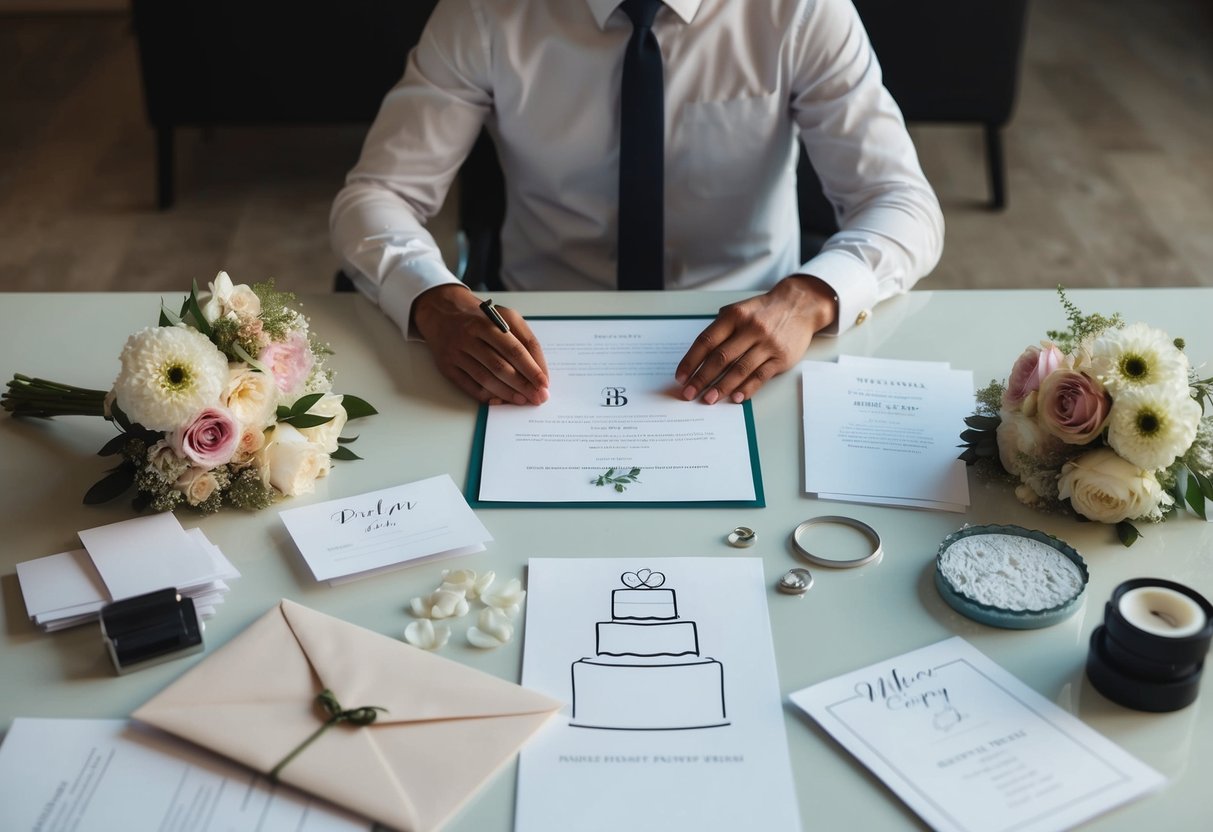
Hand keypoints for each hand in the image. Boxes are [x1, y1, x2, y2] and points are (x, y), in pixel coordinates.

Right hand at [411, 284, 549, 404]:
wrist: (441, 312)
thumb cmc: (481, 318)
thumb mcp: (505, 317)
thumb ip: (524, 339)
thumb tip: (539, 370)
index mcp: (487, 322)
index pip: (515, 349)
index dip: (532, 368)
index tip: (544, 383)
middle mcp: (469, 336)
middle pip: (501, 366)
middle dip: (523, 385)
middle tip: (538, 397)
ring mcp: (456, 352)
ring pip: (485, 378)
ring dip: (507, 392)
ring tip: (523, 400)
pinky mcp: (446, 366)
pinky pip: (469, 386)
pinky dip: (486, 396)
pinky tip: (500, 400)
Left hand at [675, 275, 837, 403]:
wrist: (800, 306)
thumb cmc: (764, 311)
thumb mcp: (740, 309)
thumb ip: (721, 328)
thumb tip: (699, 355)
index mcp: (735, 316)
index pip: (706, 341)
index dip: (691, 360)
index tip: (681, 377)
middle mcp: (750, 329)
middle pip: (720, 358)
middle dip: (701, 378)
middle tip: (689, 394)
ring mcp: (767, 344)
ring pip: (739, 369)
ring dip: (721, 387)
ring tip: (708, 399)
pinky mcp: (781, 358)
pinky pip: (760, 376)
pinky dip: (747, 388)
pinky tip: (735, 397)